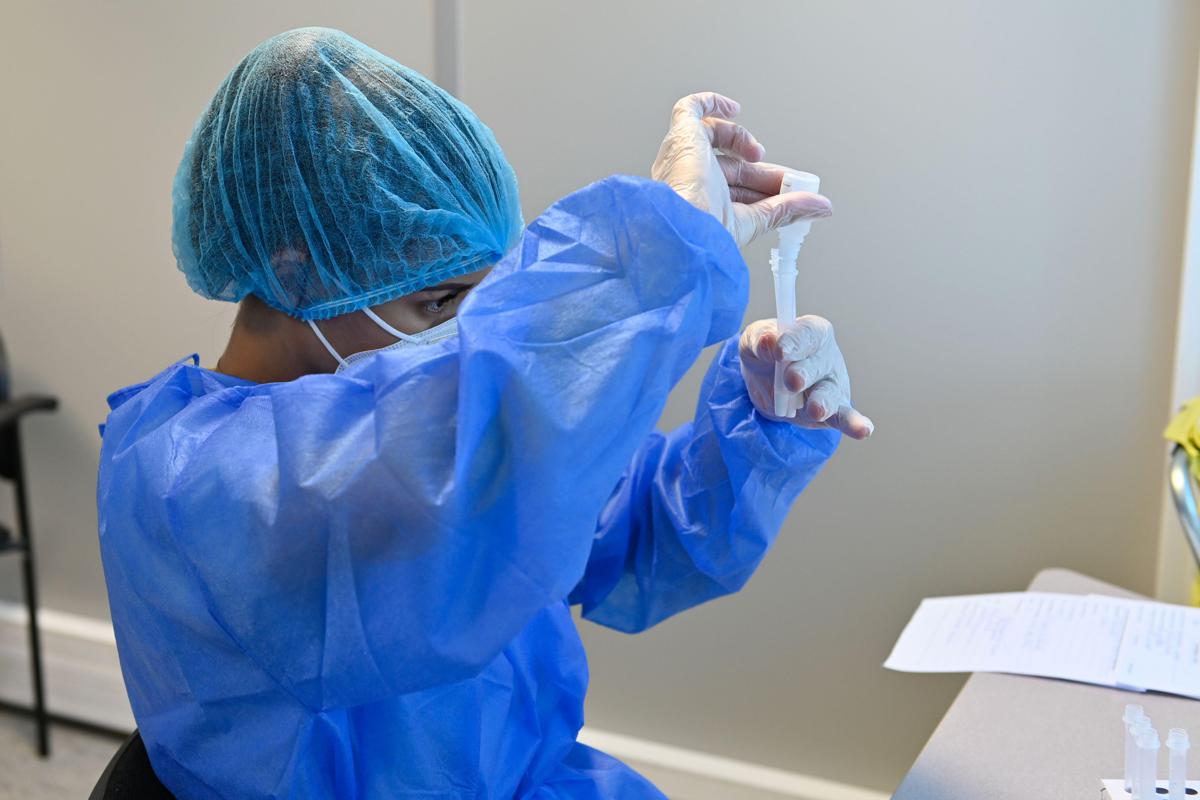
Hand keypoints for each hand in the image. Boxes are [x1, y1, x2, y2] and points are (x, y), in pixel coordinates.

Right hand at [650, 92, 832, 246]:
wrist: (685, 225)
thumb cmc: (705, 232)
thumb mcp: (756, 221)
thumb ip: (788, 209)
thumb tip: (822, 207)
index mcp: (700, 203)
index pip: (737, 187)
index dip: (764, 186)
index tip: (789, 190)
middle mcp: (688, 180)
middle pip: (730, 164)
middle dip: (761, 171)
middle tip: (788, 178)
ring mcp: (683, 156)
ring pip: (714, 137)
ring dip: (742, 141)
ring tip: (758, 154)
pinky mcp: (681, 135)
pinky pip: (689, 109)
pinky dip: (711, 103)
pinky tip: (734, 109)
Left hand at [739, 317, 873, 438]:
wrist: (765, 382)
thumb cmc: (764, 353)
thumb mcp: (754, 340)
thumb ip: (759, 339)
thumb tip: (768, 341)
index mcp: (811, 333)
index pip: (807, 334)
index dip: (795, 342)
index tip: (780, 351)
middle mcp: (826, 357)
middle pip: (817, 365)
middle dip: (804, 373)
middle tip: (791, 380)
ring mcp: (831, 385)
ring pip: (829, 393)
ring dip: (823, 402)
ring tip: (816, 410)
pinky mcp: (832, 410)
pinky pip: (843, 417)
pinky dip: (854, 424)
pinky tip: (864, 430)